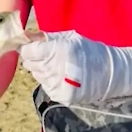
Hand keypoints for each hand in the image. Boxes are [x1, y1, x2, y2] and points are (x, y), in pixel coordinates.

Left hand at [17, 30, 131, 104]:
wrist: (108, 72)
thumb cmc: (87, 51)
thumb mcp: (68, 37)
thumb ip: (45, 37)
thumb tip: (24, 36)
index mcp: (56, 50)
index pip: (27, 52)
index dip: (28, 49)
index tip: (33, 48)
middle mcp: (54, 68)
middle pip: (29, 64)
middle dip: (35, 59)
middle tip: (47, 56)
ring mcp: (56, 84)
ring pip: (36, 76)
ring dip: (42, 70)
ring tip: (58, 66)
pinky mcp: (60, 96)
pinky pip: (45, 86)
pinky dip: (49, 81)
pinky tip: (61, 76)